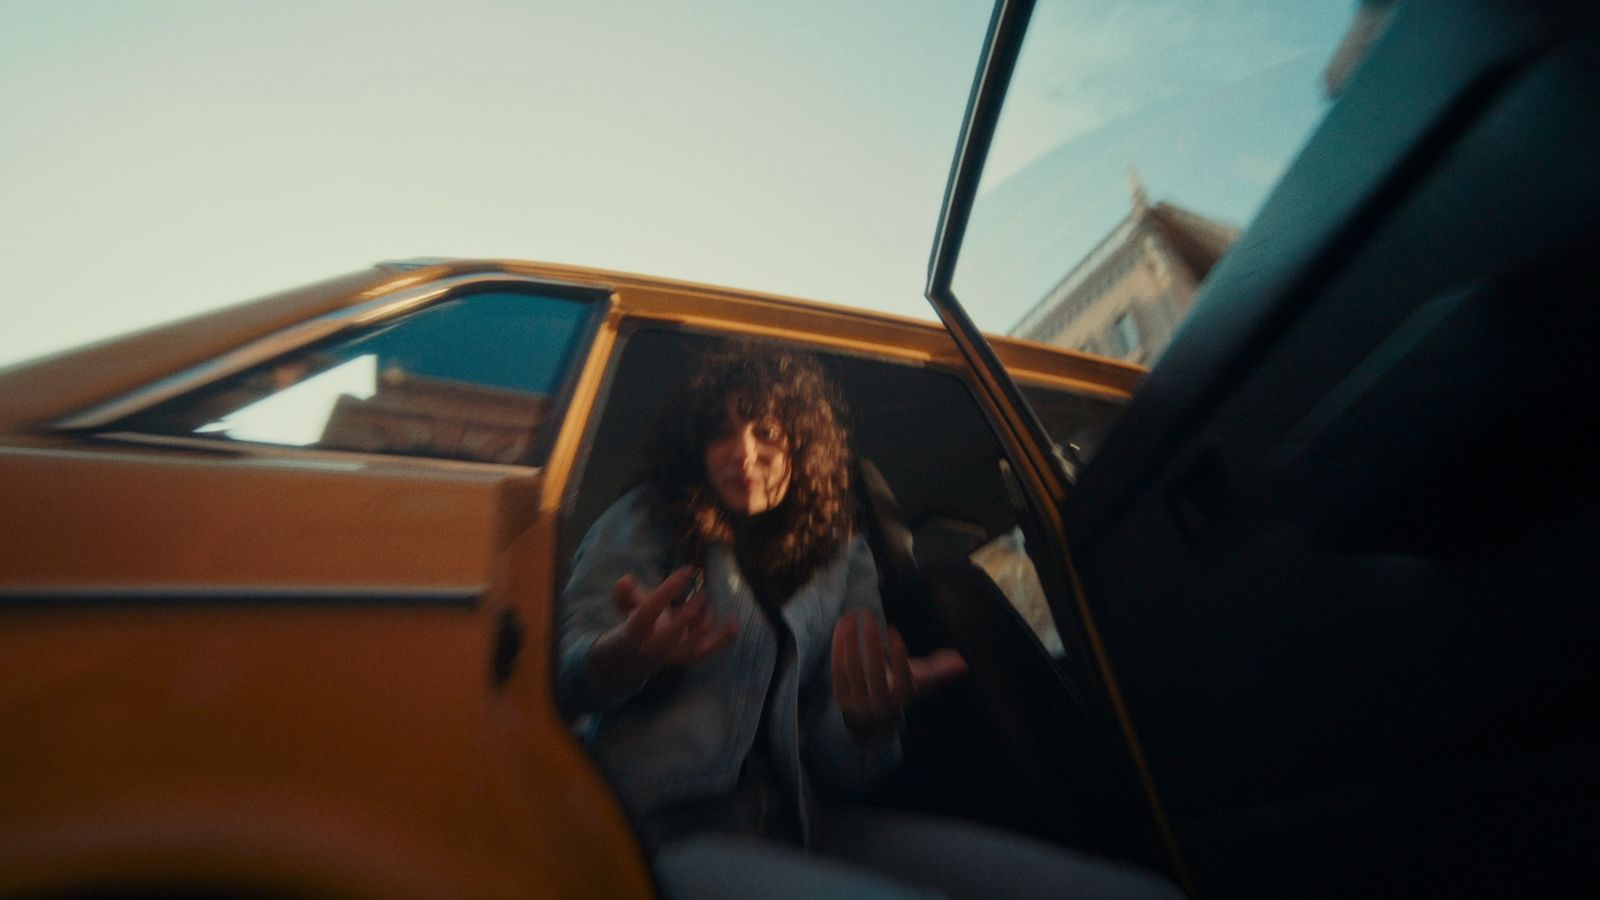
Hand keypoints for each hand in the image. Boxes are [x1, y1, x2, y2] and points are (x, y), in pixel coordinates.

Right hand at [588, 567, 737, 697]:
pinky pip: (707, 651)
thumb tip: (627, 579)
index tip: (687, 571)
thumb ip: (624, 594)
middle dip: (688, 613)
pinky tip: (733, 622)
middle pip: (672, 634)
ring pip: (691, 646)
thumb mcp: (624, 607)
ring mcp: (672, 655)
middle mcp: (654, 647)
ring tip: (707, 604)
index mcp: (635, 630)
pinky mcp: (687, 659)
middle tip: (701, 593)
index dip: (668, 590)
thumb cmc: (634, 625)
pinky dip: (722, 639)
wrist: (633, 660)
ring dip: (704, 624)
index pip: (650, 610)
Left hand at [831, 609, 967, 741]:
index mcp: (903, 698)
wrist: (871, 715)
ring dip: (850, 641)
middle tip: (868, 615)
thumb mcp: (920, 680)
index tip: (893, 630)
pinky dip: (839, 648)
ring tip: (850, 616)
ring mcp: (858, 702)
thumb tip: (962, 661)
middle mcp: (880, 703)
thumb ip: (940, 670)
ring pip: (853, 670)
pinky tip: (841, 626)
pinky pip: (838, 670)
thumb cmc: (900, 688)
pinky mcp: (841, 698)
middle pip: (874, 673)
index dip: (898, 656)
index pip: (903, 679)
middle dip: (870, 642)